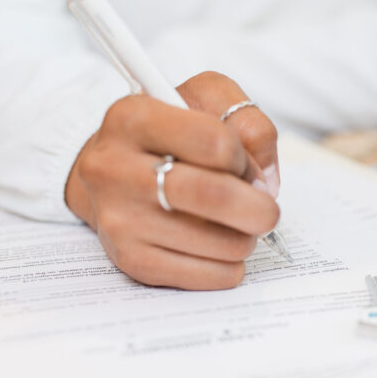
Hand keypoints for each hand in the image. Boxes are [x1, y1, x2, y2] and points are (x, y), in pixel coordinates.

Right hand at [65, 72, 279, 289]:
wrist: (110, 175)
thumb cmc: (166, 137)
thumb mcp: (204, 101)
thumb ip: (248, 121)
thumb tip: (266, 181)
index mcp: (133, 117)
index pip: (217, 143)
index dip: (246, 160)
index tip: (244, 168)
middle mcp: (115, 168)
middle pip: (215, 196)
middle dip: (259, 209)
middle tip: (266, 211)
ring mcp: (118, 218)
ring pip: (220, 243)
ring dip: (245, 238)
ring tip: (235, 225)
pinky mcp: (130, 260)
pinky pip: (208, 275)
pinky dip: (231, 266)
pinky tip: (220, 248)